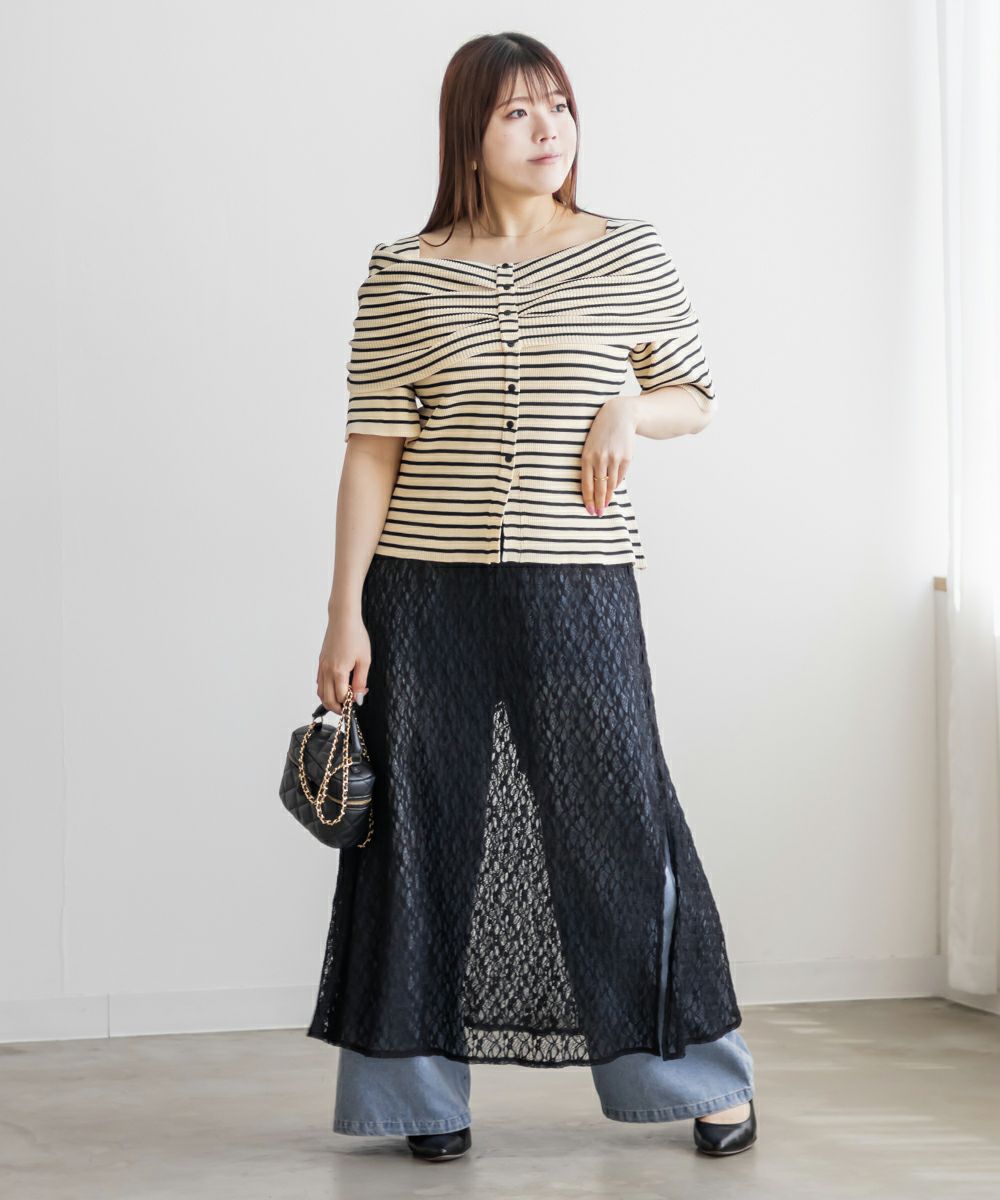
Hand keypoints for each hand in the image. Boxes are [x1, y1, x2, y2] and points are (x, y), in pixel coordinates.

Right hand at [316, 610, 370, 715]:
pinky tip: (334, 688)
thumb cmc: (355, 636)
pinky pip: (319, 681)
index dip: (348, 704)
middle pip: (326, 699)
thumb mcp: (364, 660)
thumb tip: (358, 698)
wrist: (343, 619)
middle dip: (336, 708)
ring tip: (341, 701)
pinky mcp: (321, 661)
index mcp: (338, 671)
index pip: (340, 697)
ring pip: (320, 691)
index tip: (356, 704)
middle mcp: (327, 670)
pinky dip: (324, 690)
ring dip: (329, 700)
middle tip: (347, 709)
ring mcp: (322, 666)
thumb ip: (360, 681)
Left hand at [580, 396, 637, 514]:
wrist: (619, 415)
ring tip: (605, 506)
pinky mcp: (626, 458)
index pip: (586, 484)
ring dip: (608, 497)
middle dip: (598, 503)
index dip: (588, 499)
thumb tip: (592, 486)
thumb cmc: (601, 433)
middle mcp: (600, 459)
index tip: (589, 510)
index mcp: (587, 456)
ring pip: (611, 484)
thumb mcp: (590, 445)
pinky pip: (620, 476)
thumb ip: (589, 464)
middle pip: (599, 487)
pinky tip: (613, 491)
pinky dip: (616, 484)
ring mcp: (614, 459)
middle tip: (598, 514)